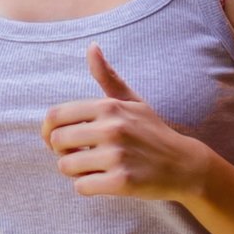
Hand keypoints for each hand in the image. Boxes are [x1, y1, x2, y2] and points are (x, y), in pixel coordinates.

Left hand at [42, 46, 219, 201]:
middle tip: (79, 156)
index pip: (56, 115)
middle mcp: (112, 127)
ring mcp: (117, 155)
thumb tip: (91, 46)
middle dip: (61, 152)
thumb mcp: (132, 101)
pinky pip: (82, 187)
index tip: (57, 140)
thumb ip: (108, 77)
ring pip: (66, 166)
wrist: (184, 165)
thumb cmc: (152, 133)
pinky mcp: (122, 181)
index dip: (49, 130)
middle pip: (57, 141)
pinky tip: (105, 181)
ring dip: (75, 172)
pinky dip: (88, 187)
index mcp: (109, 106)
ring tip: (94, 169)